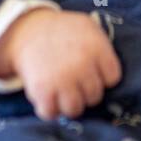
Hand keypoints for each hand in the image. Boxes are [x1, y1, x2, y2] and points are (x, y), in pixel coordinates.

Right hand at [0, 9, 122, 120]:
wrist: (27, 29)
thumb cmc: (62, 30)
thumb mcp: (87, 27)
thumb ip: (103, 47)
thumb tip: (112, 77)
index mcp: (96, 47)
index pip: (113, 78)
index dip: (103, 78)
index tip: (92, 73)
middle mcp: (81, 64)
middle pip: (95, 96)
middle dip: (86, 91)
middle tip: (75, 82)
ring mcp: (62, 79)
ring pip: (75, 109)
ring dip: (69, 103)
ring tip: (63, 93)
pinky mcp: (42, 90)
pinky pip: (51, 113)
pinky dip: (49, 109)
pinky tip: (49, 97)